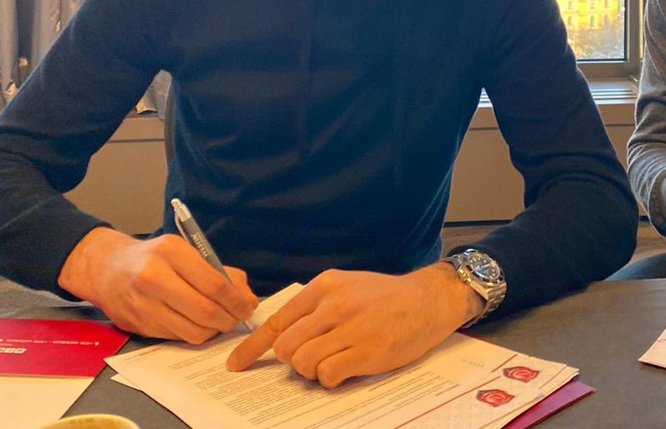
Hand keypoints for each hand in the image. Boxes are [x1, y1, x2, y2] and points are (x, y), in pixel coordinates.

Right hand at [58, 227, 258, 342]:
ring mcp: (144, 305)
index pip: (213, 284)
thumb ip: (220, 272)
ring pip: (192, 330)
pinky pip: (178, 337)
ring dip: (214, 331)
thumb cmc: (155, 258)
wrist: (107, 269)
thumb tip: (247, 299)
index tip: (248, 307)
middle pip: (204, 311)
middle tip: (238, 319)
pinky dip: (196, 334)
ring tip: (221, 322)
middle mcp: (154, 278)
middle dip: (228, 319)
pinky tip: (199, 324)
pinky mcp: (139, 326)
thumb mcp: (186, 251)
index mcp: (171, 252)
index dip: (236, 300)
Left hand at [226, 262, 482, 387]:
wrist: (429, 299)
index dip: (252, 347)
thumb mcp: (347, 286)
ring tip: (330, 365)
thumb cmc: (386, 297)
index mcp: (325, 286)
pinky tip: (345, 370)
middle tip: (311, 360)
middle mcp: (335, 304)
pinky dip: (330, 380)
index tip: (236, 365)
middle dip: (292, 361)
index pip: (277, 320)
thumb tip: (283, 335)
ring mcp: (352, 327)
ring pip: (303, 362)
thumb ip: (317, 306)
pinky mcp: (368, 350)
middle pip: (287, 346)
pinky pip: (328, 375)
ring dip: (311, 372)